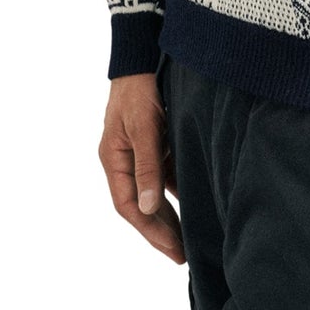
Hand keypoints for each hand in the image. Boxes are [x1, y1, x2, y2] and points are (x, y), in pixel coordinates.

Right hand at [98, 72, 185, 262]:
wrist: (144, 54)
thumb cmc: (140, 88)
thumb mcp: (144, 126)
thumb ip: (148, 167)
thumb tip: (147, 208)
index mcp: (114, 158)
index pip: (129, 205)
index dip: (150, 231)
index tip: (173, 250)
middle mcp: (124, 159)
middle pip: (141, 204)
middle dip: (160, 230)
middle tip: (183, 255)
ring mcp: (140, 151)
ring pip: (153, 192)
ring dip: (169, 214)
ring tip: (190, 238)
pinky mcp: (156, 142)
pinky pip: (166, 174)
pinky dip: (178, 190)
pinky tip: (196, 202)